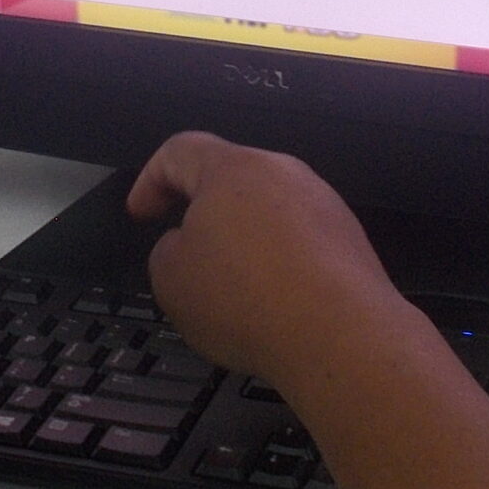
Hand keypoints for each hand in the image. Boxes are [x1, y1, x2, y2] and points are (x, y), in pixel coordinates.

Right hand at [126, 132, 431, 393]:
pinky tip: (270, 300)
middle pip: (228, 178)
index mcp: (233, 169)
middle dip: (200, 211)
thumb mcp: (171, 279)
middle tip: (183, 250)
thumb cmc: (250, 301)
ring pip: (266, 210)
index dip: (150, 180)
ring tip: (230, 287)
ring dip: (242, 239)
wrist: (340, 337)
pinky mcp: (347, 237)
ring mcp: (322, 203)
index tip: (142, 211)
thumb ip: (166, 250)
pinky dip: (276, 260)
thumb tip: (185, 246)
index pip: (180, 151)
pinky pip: (298, 238)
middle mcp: (283, 174)